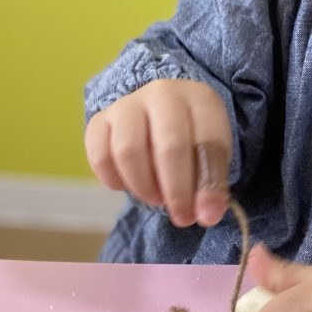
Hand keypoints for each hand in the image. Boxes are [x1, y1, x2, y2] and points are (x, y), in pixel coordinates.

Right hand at [84, 79, 230, 226]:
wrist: (159, 113)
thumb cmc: (191, 136)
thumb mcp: (211, 153)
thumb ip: (212, 182)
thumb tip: (207, 215)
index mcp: (200, 98)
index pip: (209, 142)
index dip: (208, 185)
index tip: (207, 215)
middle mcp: (162, 94)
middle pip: (170, 146)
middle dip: (177, 191)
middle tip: (182, 217)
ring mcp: (127, 104)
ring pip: (129, 151)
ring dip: (144, 186)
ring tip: (156, 198)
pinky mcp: (100, 120)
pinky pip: (99, 156)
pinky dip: (113, 180)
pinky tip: (128, 185)